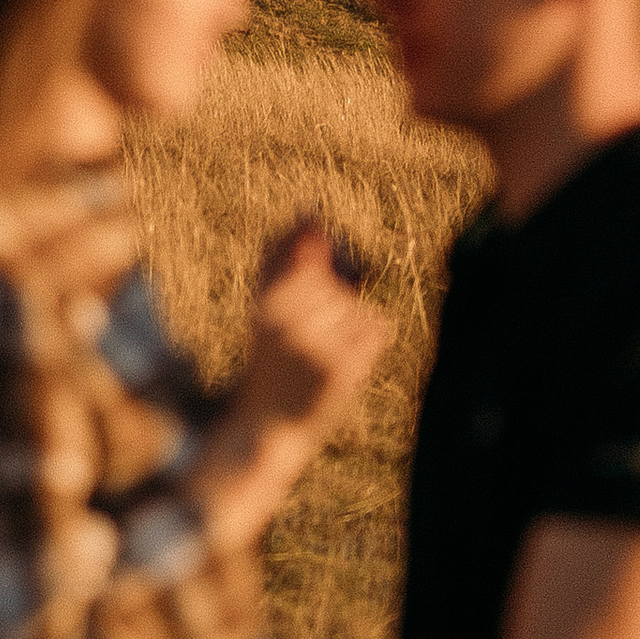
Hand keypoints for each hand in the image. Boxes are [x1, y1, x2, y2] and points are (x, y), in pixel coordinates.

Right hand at [236, 223, 390, 442]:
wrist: (268, 428)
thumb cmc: (269, 359)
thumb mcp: (265, 307)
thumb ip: (282, 257)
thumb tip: (310, 210)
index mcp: (265, 306)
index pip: (303, 255)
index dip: (312, 250)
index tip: (309, 259)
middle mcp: (289, 324)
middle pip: (333, 282)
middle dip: (331, 298)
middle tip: (310, 333)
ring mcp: (318, 347)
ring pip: (354, 305)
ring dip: (347, 322)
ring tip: (321, 352)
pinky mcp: (345, 369)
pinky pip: (374, 328)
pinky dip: (366, 339)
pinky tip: (344, 360)